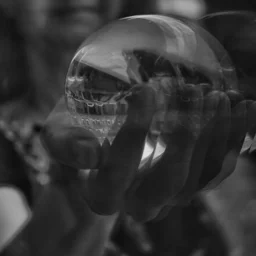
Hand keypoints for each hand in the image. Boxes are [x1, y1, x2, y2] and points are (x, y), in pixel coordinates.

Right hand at [41, 83, 247, 221]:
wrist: (96, 139)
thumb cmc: (72, 132)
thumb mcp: (56, 134)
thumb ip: (65, 145)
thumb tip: (91, 155)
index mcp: (103, 193)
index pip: (119, 171)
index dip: (134, 133)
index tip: (144, 90)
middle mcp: (140, 202)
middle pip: (171, 181)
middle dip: (186, 137)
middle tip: (192, 92)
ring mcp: (171, 195)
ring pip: (202, 176)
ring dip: (215, 135)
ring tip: (218, 94)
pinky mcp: (193, 182)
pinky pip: (220, 169)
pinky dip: (234, 138)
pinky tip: (242, 105)